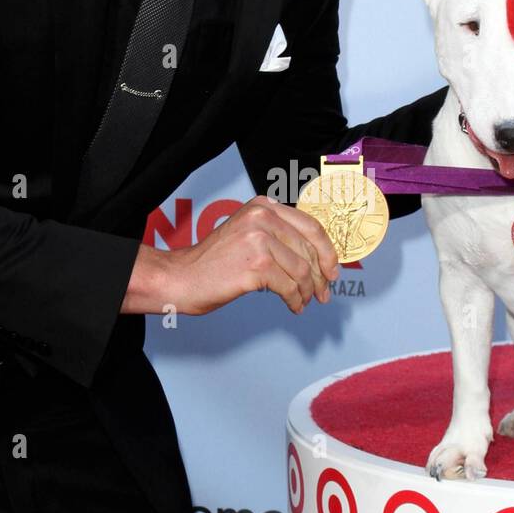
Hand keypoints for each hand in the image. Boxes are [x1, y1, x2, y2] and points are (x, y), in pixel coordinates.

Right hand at [155, 195, 338, 316]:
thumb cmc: (213, 262)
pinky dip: (295, 300)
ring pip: (302, 271)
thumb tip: (316, 257)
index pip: (311, 225)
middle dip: (320, 276)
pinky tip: (293, 306)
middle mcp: (262, 218)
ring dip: (307, 292)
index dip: (327, 251)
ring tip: (304, 302)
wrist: (181, 277)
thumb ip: (278, 236)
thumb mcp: (248, 234)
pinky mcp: (256, 265)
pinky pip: (289, 287)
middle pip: (309, 250)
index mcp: (263, 206)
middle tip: (323, 293)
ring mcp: (258, 240)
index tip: (332, 270)